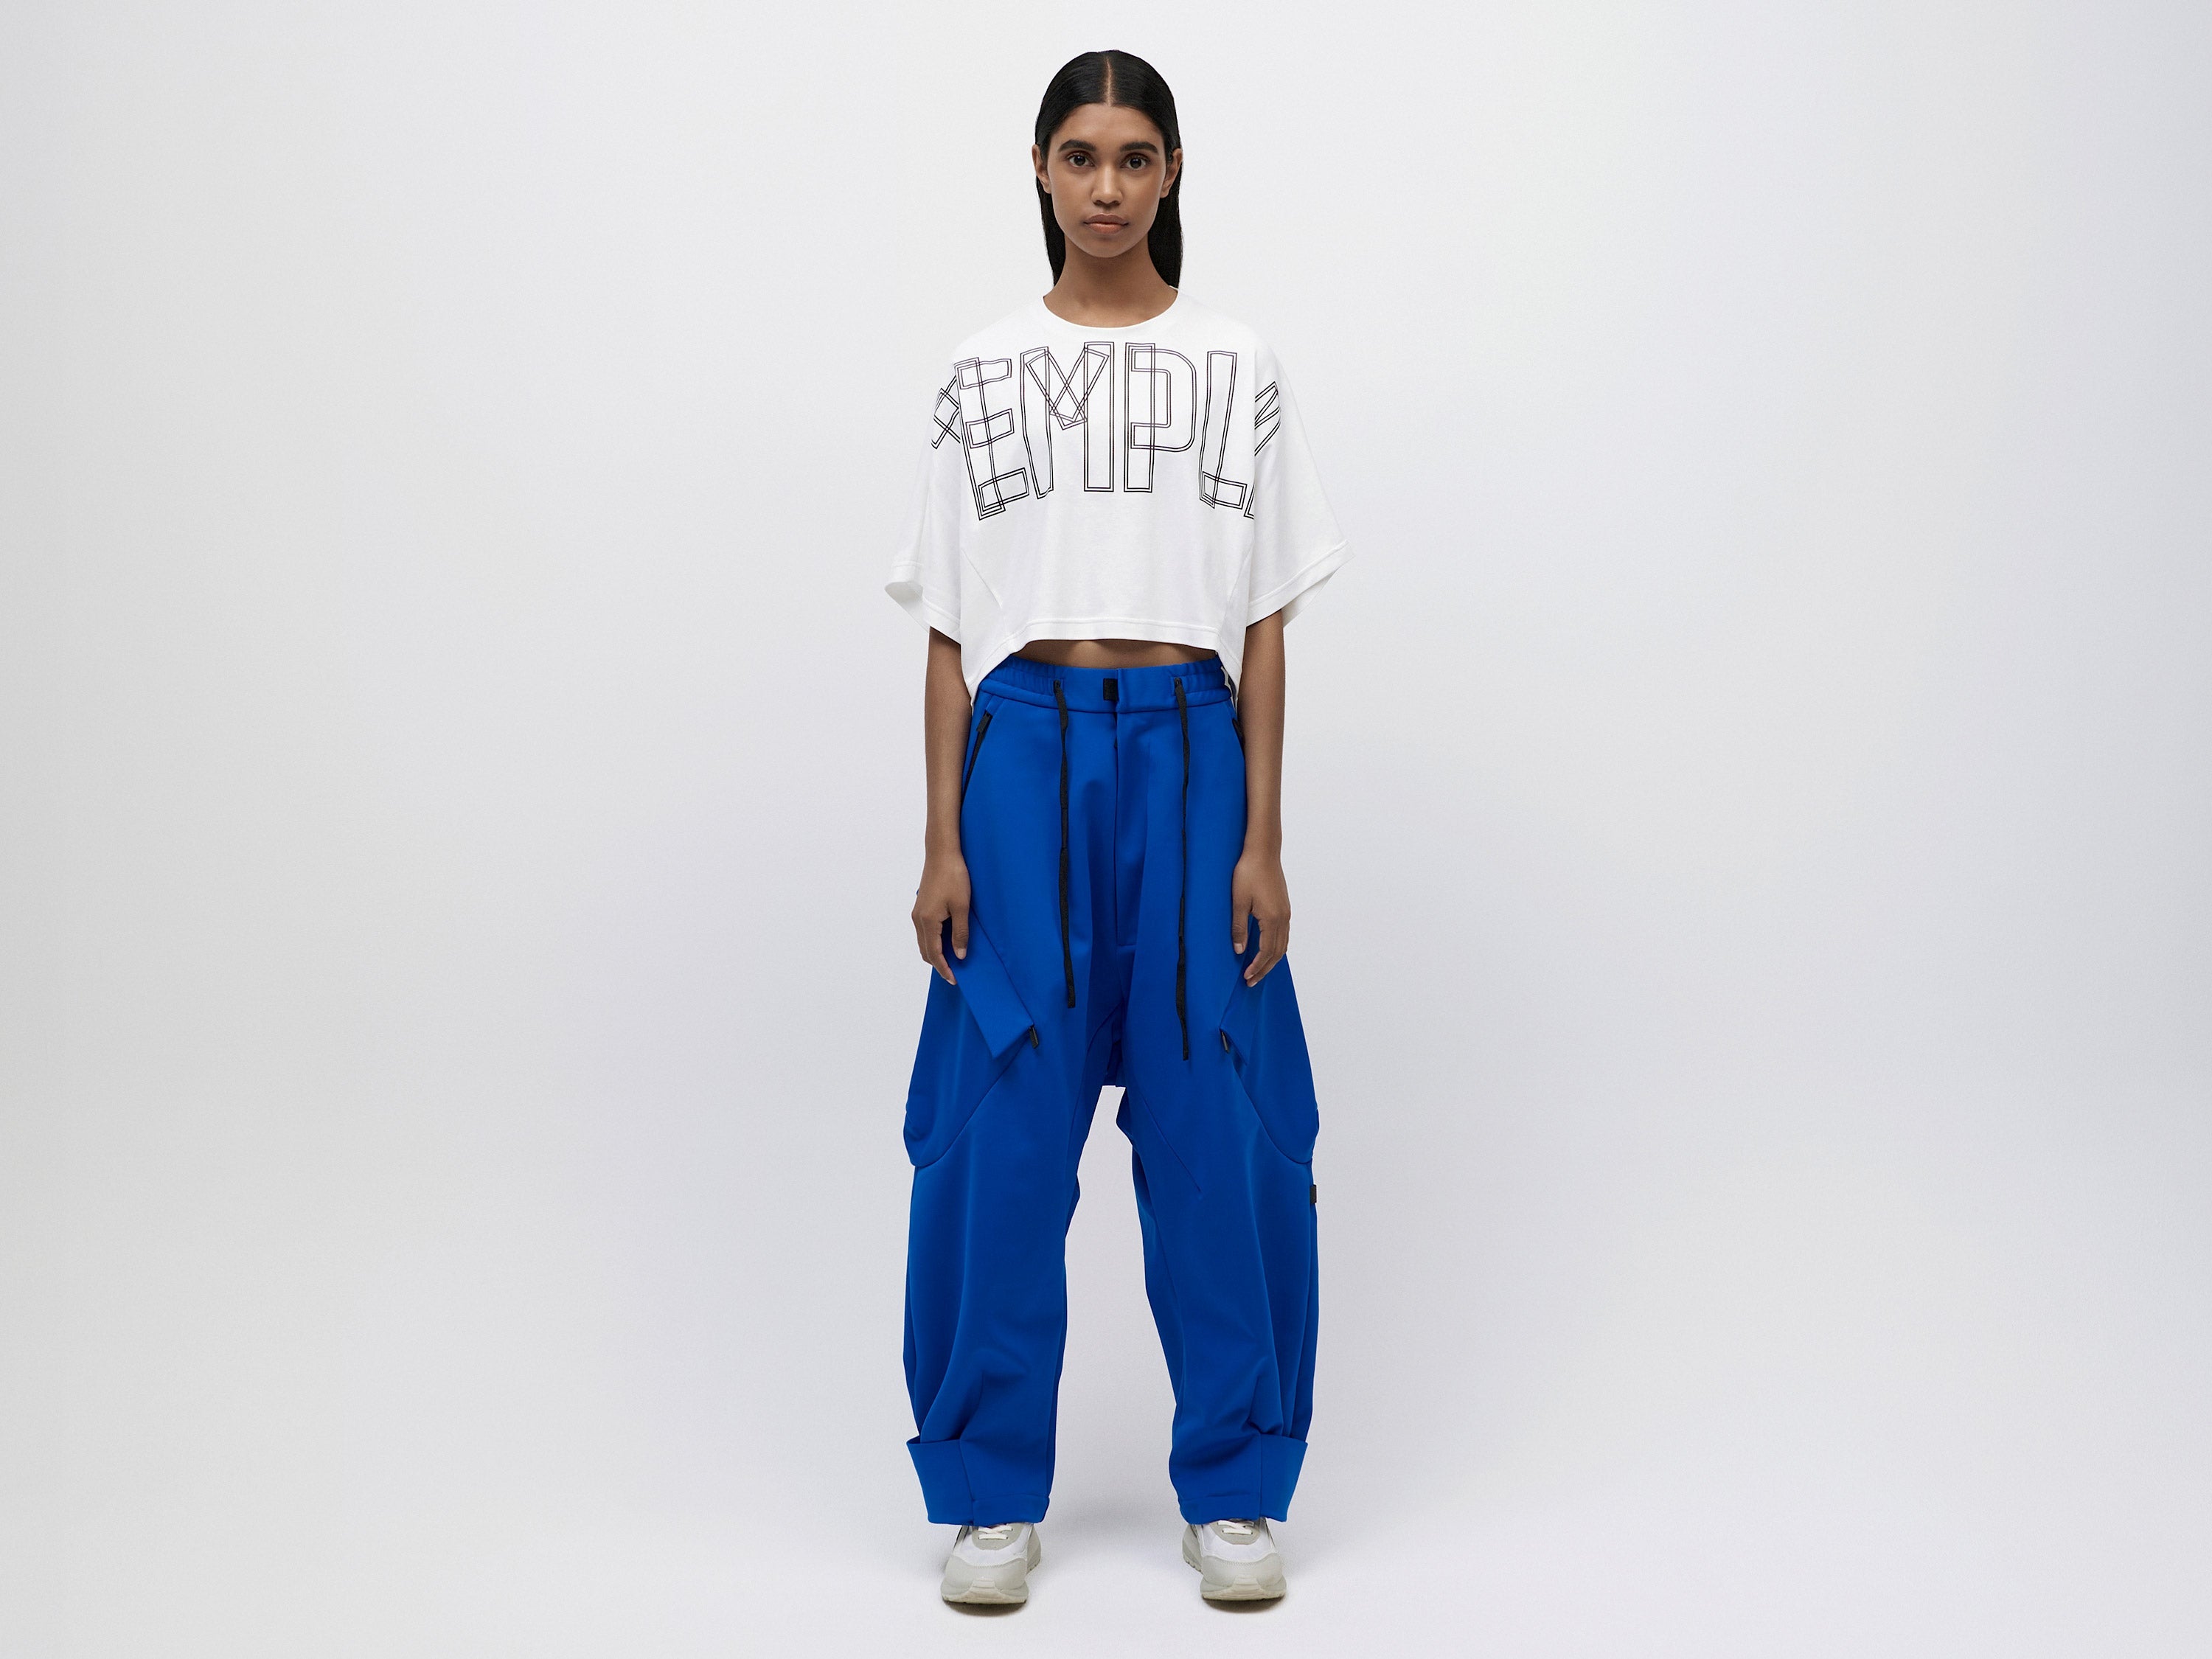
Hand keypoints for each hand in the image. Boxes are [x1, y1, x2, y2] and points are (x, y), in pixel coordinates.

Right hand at [912, 849, 971, 983]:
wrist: (942, 853)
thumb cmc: (953, 877)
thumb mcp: (962, 907)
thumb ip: (960, 933)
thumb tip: (959, 955)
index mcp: (928, 921)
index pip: (934, 954)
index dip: (944, 969)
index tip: (954, 980)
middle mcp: (918, 919)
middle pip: (925, 951)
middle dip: (938, 964)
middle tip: (954, 973)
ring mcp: (917, 913)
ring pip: (923, 942)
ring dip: (935, 953)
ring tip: (952, 959)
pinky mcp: (921, 906)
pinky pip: (924, 931)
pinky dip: (933, 942)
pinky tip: (946, 940)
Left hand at [1230, 847, 1290, 984]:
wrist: (1263, 851)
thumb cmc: (1248, 872)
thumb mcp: (1238, 901)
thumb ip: (1239, 927)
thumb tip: (1239, 950)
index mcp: (1273, 918)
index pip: (1266, 952)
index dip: (1257, 967)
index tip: (1247, 977)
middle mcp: (1283, 918)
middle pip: (1277, 952)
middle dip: (1265, 968)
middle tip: (1252, 981)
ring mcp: (1286, 912)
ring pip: (1283, 944)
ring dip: (1272, 959)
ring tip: (1259, 970)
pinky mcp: (1284, 906)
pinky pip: (1283, 934)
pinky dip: (1276, 947)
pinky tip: (1267, 949)